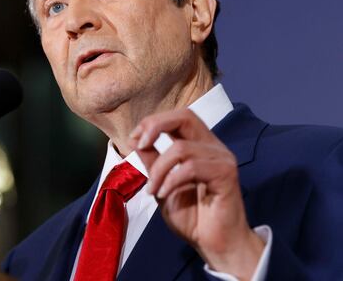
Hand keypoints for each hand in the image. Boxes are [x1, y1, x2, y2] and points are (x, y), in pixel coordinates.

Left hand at [130, 109, 263, 279]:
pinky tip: (164, 193)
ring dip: (158, 170)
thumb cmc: (192, 216)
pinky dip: (171, 180)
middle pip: (185, 116)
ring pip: (180, 148)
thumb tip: (136, 140)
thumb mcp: (161, 184)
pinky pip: (190, 168)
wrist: (213, 243)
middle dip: (155, 126)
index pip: (178, 117)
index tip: (134, 139)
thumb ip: (152, 162)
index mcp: (199, 146)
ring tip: (153, 189)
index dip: (153, 122)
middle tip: (139, 144)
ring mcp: (222, 159)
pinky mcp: (226, 174)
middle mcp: (213, 147)